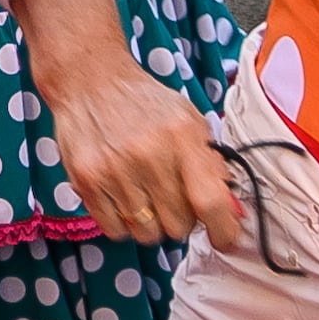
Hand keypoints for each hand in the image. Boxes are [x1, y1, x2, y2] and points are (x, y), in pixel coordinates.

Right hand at [16, 0, 244, 246]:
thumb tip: (231, 212)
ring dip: (152, 224)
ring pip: (147, 234)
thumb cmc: (147, 105)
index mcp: (182, 137)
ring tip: (147, 198)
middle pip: (178, 226)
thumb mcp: (189, 121)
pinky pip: (115, 231)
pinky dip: (123, 224)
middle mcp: (149, 155)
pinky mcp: (86, 181)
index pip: (210, 201)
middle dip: (182, 220)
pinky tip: (124, 199)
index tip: (225, 238)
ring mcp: (114, 170)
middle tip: (174, 199)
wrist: (91, 81)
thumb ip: (212, 165)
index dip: (223, 229)